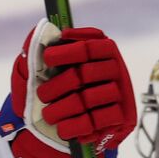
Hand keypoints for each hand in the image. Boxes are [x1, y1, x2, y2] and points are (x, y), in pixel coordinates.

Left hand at [4, 21, 136, 157]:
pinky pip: (98, 121)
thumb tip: (43, 29)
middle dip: (59, 85)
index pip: (90, 46)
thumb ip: (38, 48)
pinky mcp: (120, 119)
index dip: (68, 51)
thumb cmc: (52, 91)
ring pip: (90, 98)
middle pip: (87, 73)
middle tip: (41, 95)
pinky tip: (62, 128)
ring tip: (48, 114)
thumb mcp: (39, 69)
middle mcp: (115, 70)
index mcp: (101, 51)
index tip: (47, 58)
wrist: (58, 127)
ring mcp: (120, 95)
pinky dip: (75, 126)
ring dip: (63, 108)